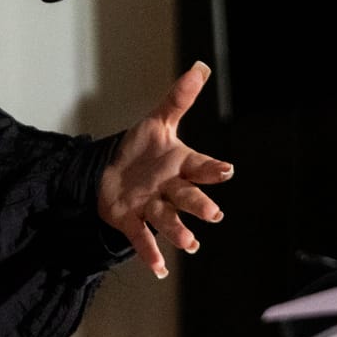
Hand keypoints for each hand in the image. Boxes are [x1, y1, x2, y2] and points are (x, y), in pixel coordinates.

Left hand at [98, 61, 233, 278]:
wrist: (110, 172)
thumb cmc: (142, 150)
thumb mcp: (158, 121)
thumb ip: (180, 98)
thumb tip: (201, 67)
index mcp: (179, 164)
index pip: (199, 166)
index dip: (211, 169)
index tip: (227, 170)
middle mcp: (169, 188)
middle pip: (186, 196)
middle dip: (199, 204)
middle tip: (213, 214)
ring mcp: (151, 206)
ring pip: (167, 218)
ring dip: (178, 231)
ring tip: (191, 244)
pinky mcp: (130, 220)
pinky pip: (141, 237)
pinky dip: (150, 253)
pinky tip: (159, 270)